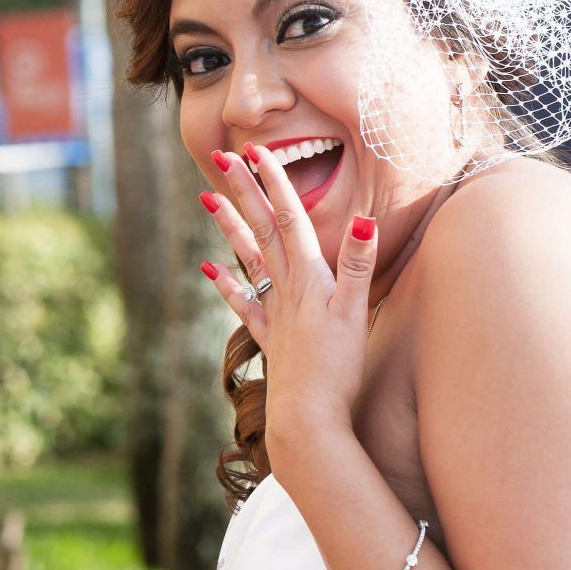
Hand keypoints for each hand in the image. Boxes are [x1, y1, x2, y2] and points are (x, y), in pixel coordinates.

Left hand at [197, 144, 378, 476]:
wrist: (308, 420)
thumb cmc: (337, 368)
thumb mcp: (355, 311)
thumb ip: (358, 264)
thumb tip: (364, 217)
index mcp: (308, 276)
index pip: (289, 217)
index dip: (274, 182)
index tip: (256, 150)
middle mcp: (286, 288)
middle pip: (262, 230)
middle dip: (245, 191)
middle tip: (223, 157)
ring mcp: (274, 313)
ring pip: (249, 259)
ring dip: (230, 227)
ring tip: (207, 199)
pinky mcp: (271, 338)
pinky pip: (245, 303)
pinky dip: (227, 284)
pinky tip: (208, 270)